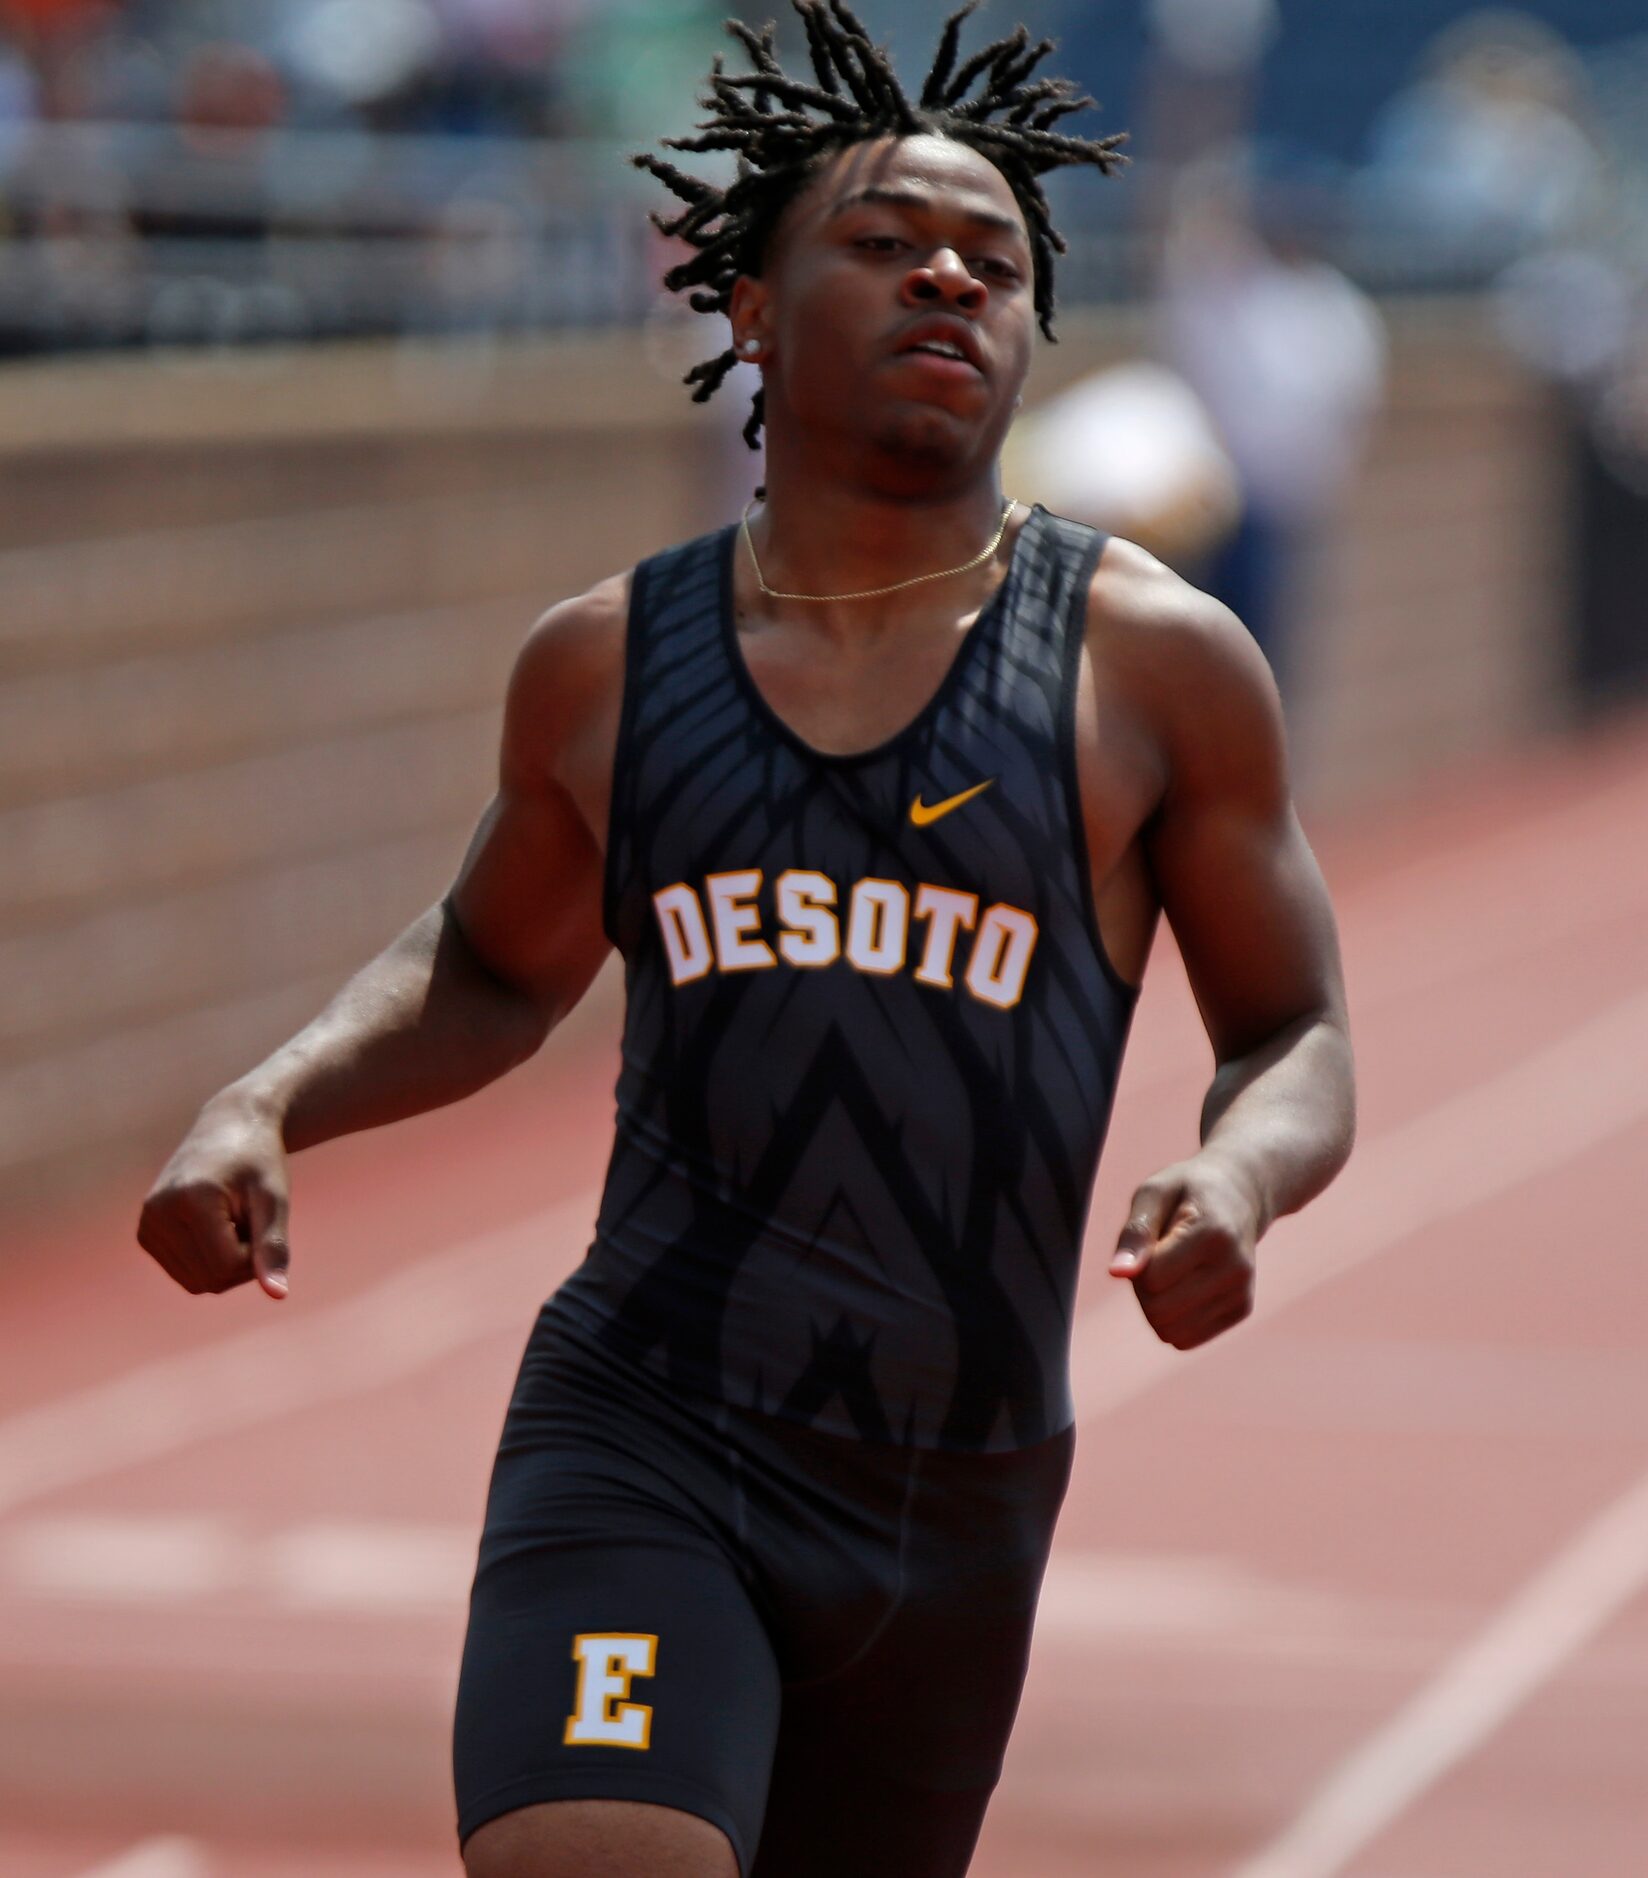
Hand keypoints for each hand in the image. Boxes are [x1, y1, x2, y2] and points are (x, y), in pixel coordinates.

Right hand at [136, 1092, 291, 1299]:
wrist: (229, 1127)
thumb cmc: (259, 1161)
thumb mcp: (274, 1199)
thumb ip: (274, 1246)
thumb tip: (278, 1295)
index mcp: (189, 1199)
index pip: (227, 1266)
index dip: (255, 1255)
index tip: (262, 1221)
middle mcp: (157, 1212)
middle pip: (211, 1280)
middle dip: (242, 1261)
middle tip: (249, 1219)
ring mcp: (146, 1224)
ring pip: (197, 1283)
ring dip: (226, 1263)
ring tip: (232, 1220)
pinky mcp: (145, 1234)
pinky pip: (186, 1275)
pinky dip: (209, 1261)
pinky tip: (216, 1226)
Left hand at [1109, 1154, 1260, 1349]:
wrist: (1240, 1196)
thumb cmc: (1186, 1190)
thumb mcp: (1154, 1193)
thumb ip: (1135, 1232)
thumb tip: (1118, 1274)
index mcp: (1213, 1234)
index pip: (1152, 1279)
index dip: (1138, 1263)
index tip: (1150, 1239)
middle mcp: (1234, 1269)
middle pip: (1159, 1310)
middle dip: (1143, 1288)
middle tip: (1156, 1256)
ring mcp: (1241, 1293)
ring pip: (1170, 1332)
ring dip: (1156, 1307)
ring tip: (1170, 1271)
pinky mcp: (1241, 1310)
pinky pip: (1185, 1340)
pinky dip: (1173, 1319)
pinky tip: (1184, 1287)